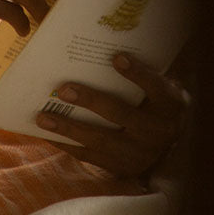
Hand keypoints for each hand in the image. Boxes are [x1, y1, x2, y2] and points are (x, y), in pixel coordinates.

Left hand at [35, 53, 189, 177]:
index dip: (138, 74)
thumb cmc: (155, 101)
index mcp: (170, 104)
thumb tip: (104, 46)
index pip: (156, 87)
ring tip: (43, 117)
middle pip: (121, 114)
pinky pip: (91, 157)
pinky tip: (47, 134)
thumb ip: (141, 71)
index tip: (117, 57)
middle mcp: (158, 131)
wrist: (169, 144)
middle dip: (91, 101)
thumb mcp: (160, 85)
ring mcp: (139, 153)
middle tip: (64, 90)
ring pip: (101, 140)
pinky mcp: (122, 168)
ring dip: (69, 128)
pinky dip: (67, 145)